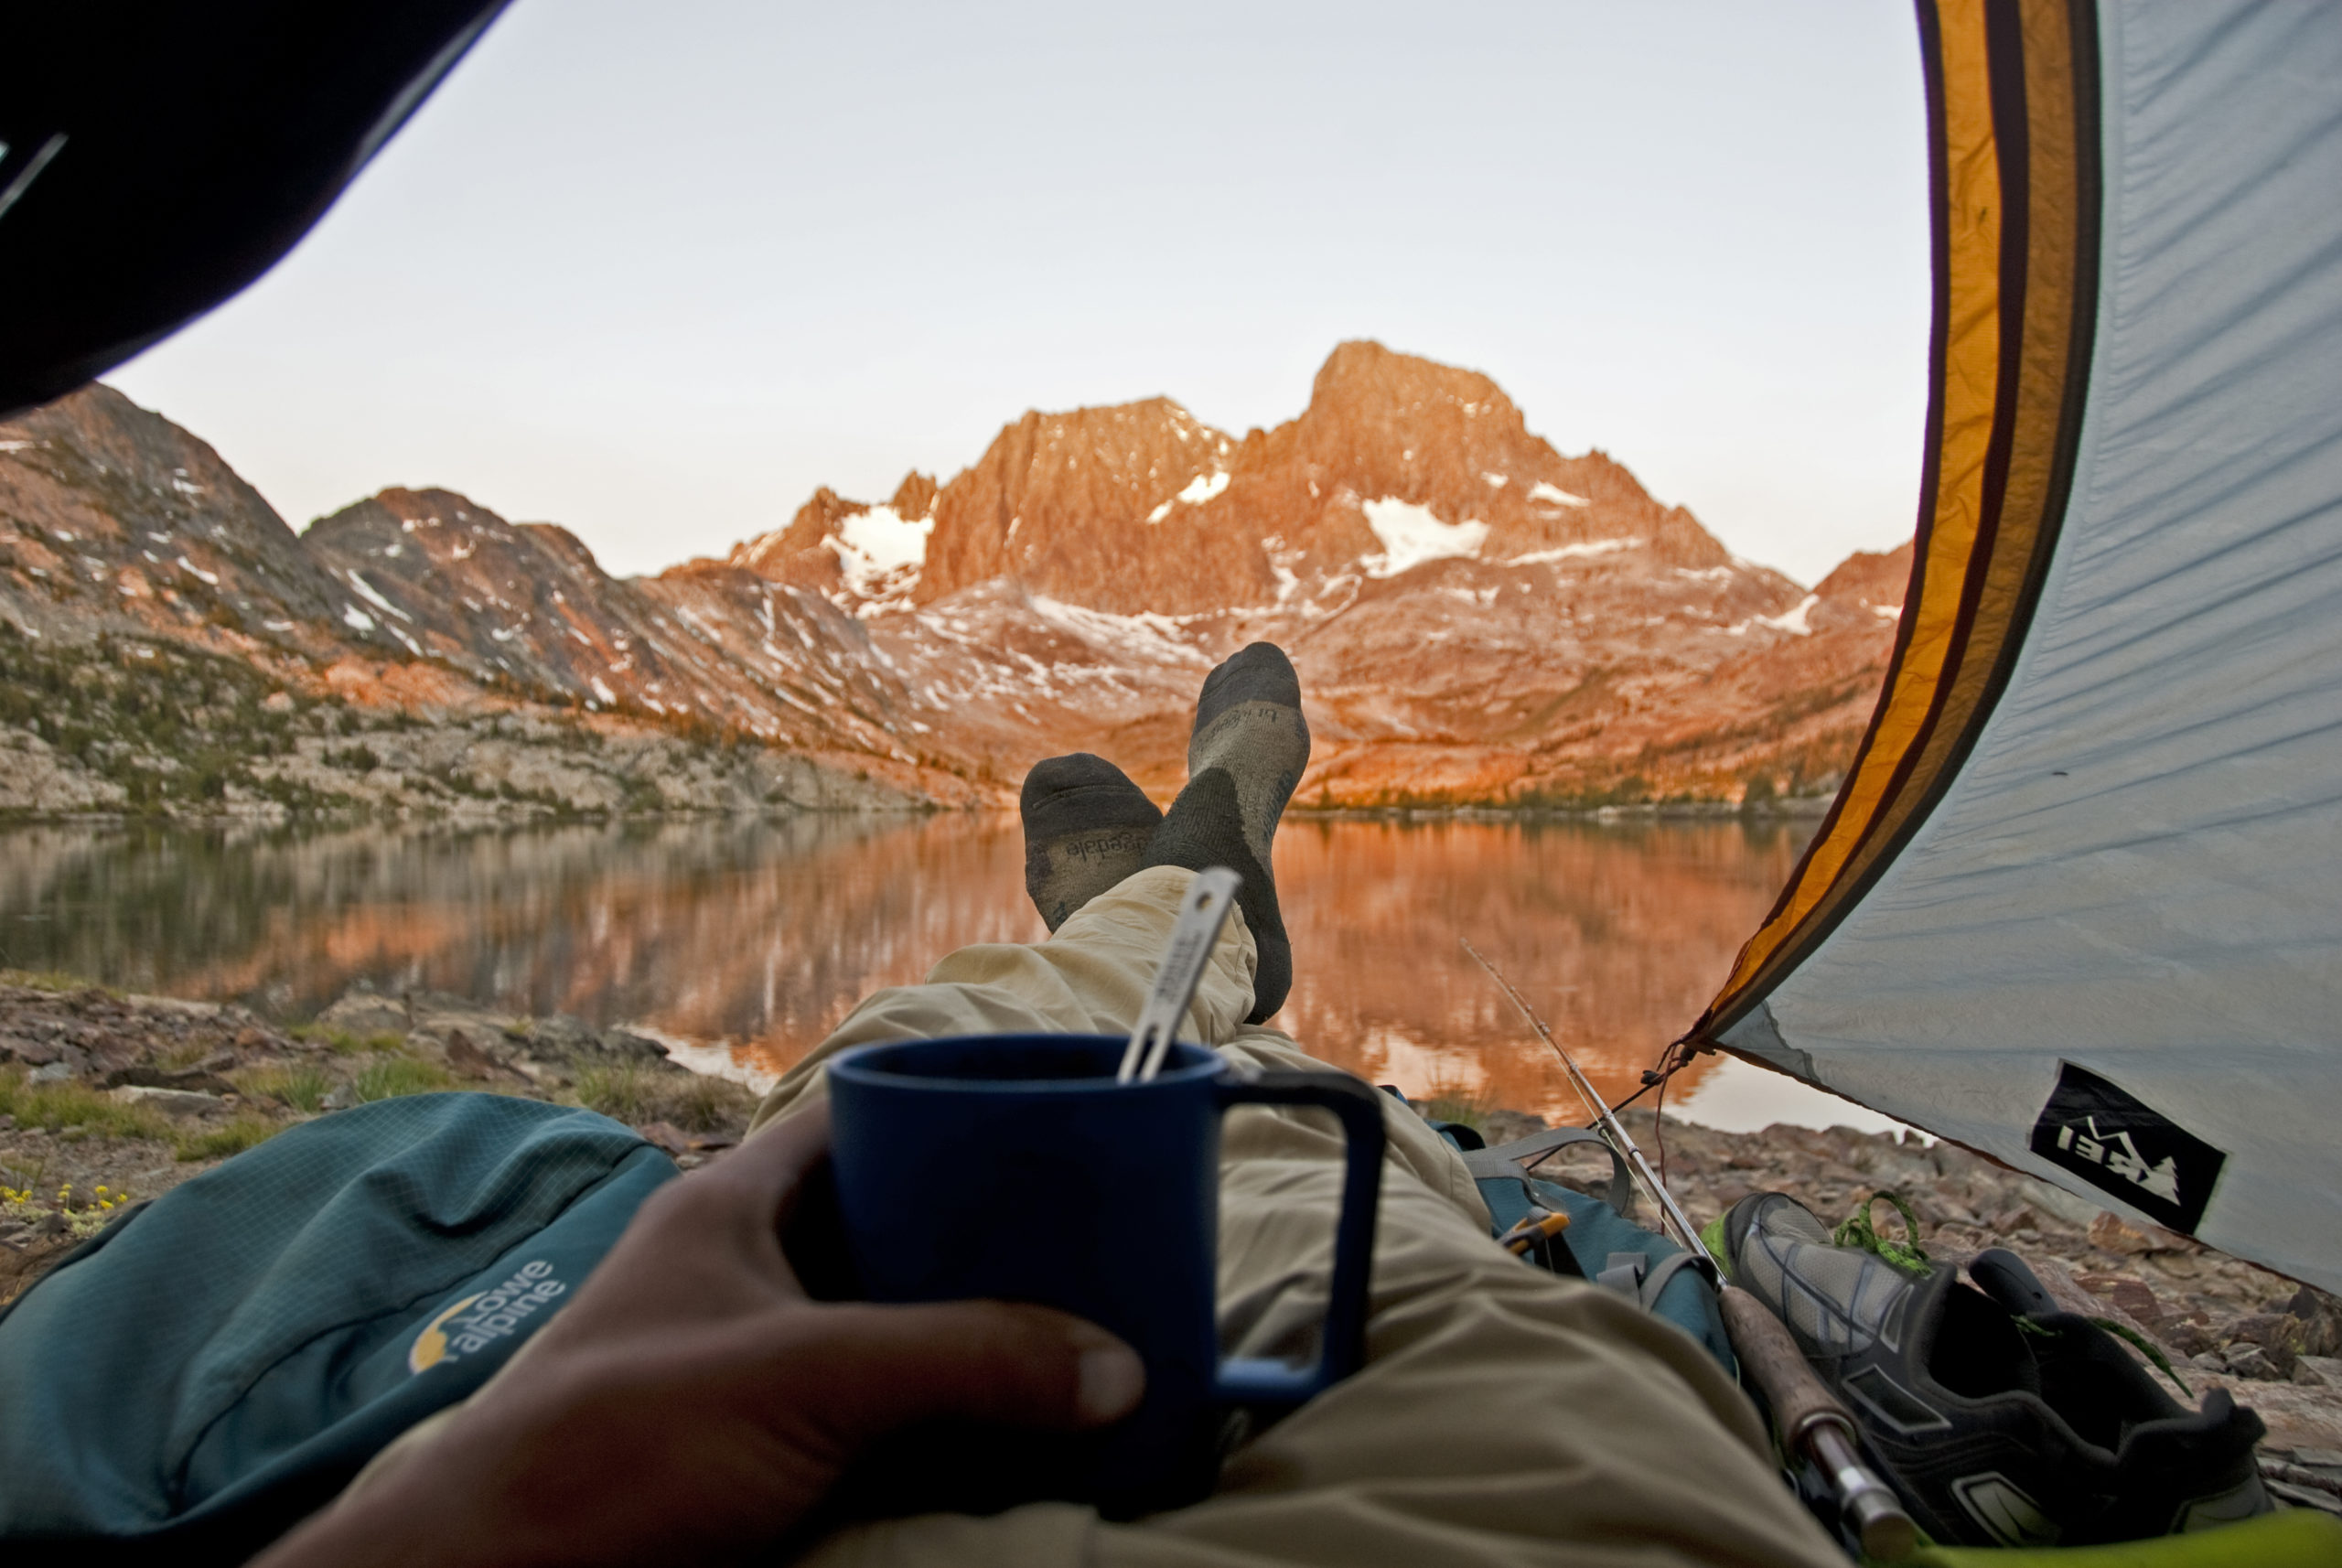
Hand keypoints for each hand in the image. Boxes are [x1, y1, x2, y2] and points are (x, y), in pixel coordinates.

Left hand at [256, 1103, 1144, 1567]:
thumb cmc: (615, 1447)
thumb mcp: (804, 1380)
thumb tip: (1117, 1366)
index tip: (1053, 1124)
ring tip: (1079, 1334)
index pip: (857, 1116)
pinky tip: (1007, 1430)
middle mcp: (744, 1275)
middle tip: (1091, 1248)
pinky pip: (872, 1414)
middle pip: (888, 1225)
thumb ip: (959, 1362)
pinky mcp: (754, 1452)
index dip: (951, 1109)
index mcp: (734, 1209)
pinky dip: (937, 1419)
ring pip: (884, 1324)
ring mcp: (747, 1366)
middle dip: (984, 1239)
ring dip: (967, 1335)